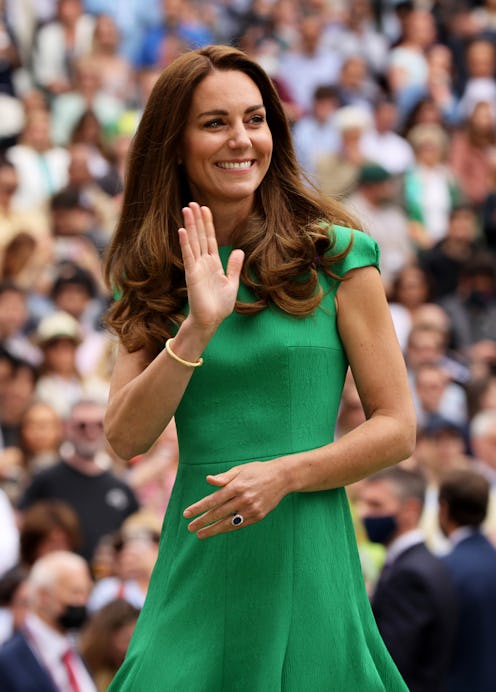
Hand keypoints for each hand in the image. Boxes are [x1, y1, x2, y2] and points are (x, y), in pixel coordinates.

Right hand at [179, 203, 243, 331]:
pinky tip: (182, 230)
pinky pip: (188, 256)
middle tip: (192, 202)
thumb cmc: (220, 305)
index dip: (208, 223)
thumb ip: (234, 266)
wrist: (211, 321)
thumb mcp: (232, 283)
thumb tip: (239, 251)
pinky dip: (185, 243)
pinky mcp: (192, 274)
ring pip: (193, 241)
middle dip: (197, 219)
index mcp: (213, 263)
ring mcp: (196, 267)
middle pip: (200, 236)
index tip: (204, 208)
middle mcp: (203, 262)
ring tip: (187, 209)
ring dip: (190, 225)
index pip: (210, 239)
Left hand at [183, 460, 286, 538]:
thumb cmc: (257, 471)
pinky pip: (239, 524)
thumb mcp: (240, 470)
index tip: (187, 514)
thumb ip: (224, 477)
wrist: (282, 478)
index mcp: (237, 486)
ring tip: (200, 534)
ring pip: (228, 523)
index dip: (199, 508)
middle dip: (202, 521)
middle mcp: (243, 499)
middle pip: (218, 513)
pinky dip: (227, 528)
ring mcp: (251, 509)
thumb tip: (208, 480)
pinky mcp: (258, 516)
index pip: (213, 500)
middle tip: (190, 528)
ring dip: (212, 530)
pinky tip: (218, 530)